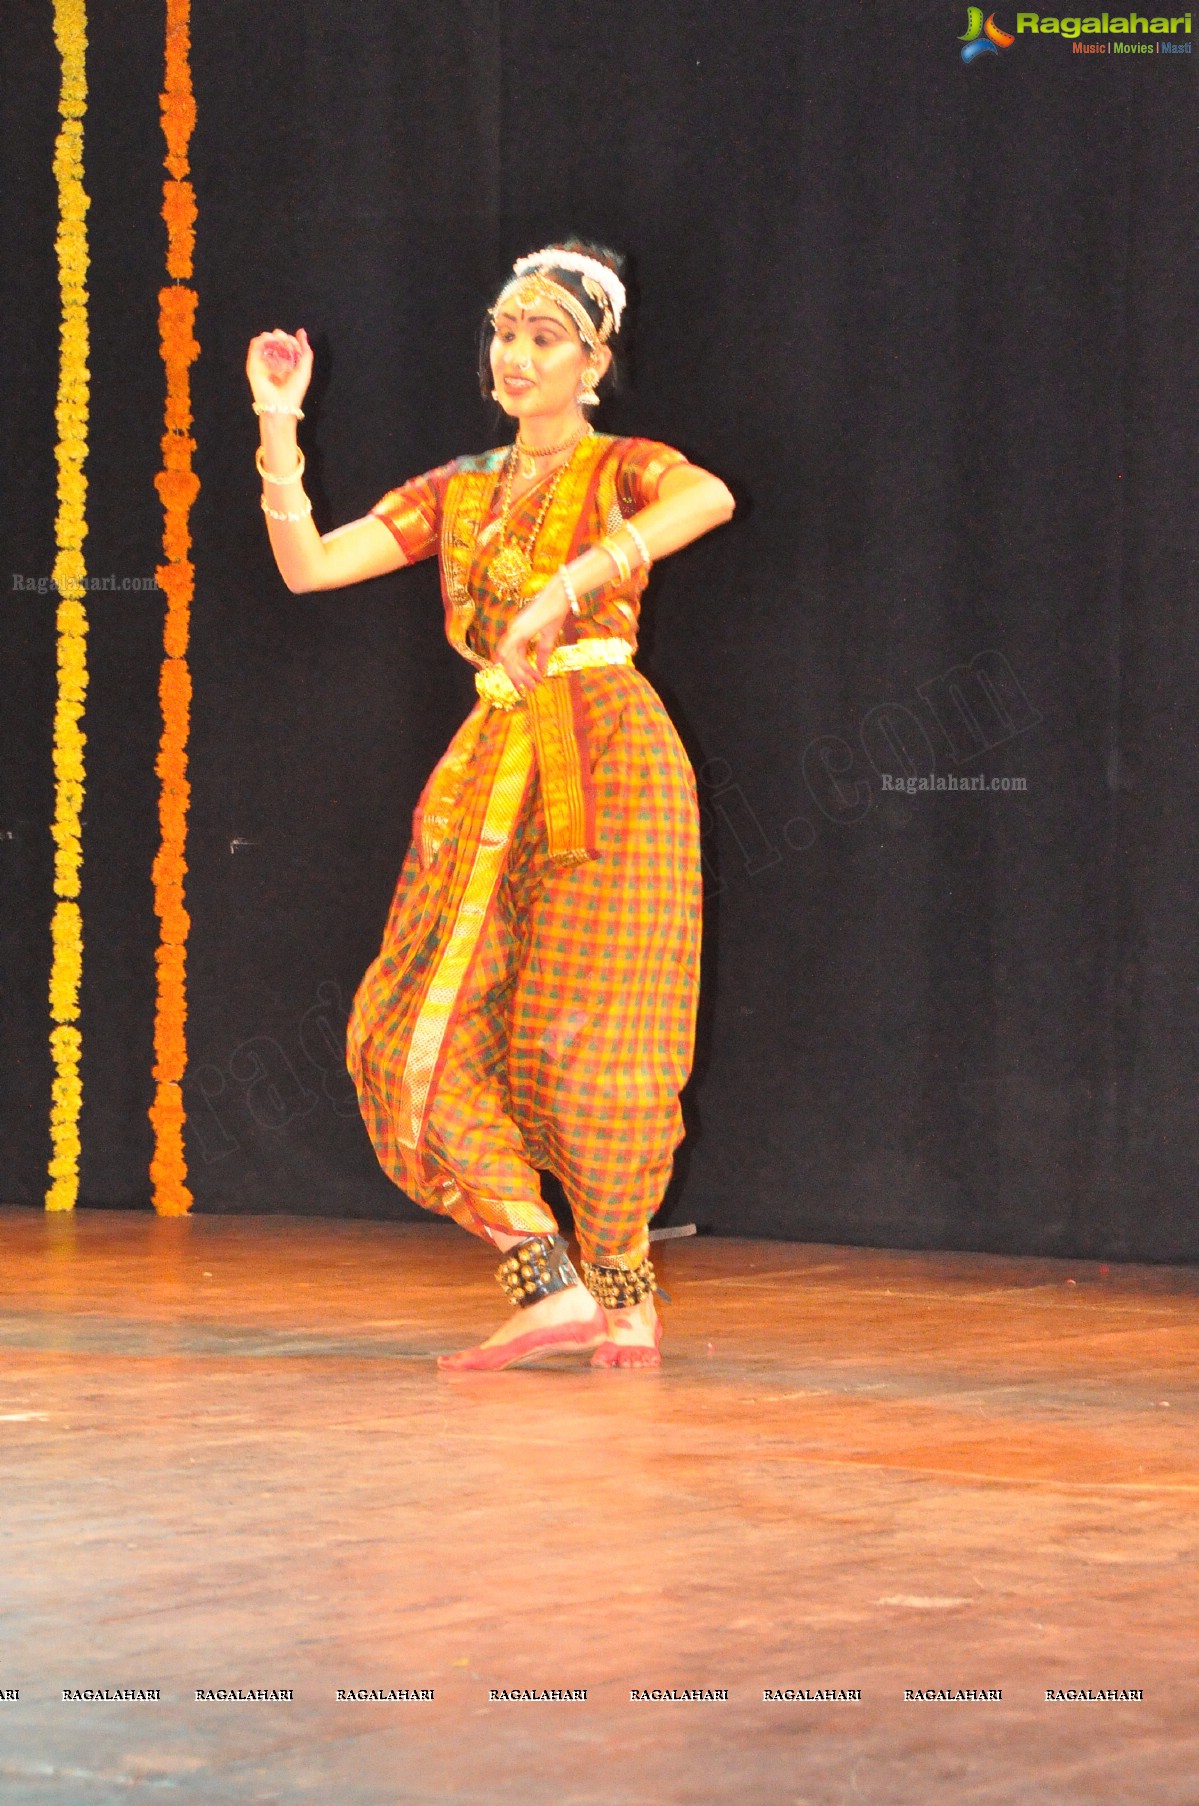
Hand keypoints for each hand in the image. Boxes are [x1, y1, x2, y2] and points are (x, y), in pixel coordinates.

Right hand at [245, 327, 312, 412]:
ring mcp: (264, 362)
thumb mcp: (305, 368)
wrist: (281, 404)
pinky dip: (261, 339)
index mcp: (288, 364)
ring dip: (272, 337)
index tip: (295, 346)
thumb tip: (301, 331)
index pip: (289, 345)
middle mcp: (275, 362)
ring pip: (265, 340)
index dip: (292, 341)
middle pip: (277, 340)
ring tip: (277, 341)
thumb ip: (306, 350)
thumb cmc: (294, 390)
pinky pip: (255, 345)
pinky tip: (268, 340)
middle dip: (282, 338)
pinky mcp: (253, 363)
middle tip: (286, 343)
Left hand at [494, 578, 569, 694]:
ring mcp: (514, 631)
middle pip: (510, 661)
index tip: (532, 683)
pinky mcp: (518, 630)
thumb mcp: (548, 637)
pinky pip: (510, 651)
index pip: (516, 657)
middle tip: (527, 690)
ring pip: (510, 659)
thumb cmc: (554, 612)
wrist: (559, 597)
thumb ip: (543, 654)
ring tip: (529, 686)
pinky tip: (519, 675)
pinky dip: (515, 665)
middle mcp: (513, 632)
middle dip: (519, 677)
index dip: (523, 672)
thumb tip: (541, 670)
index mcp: (519, 633)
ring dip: (519, 675)